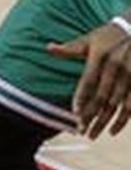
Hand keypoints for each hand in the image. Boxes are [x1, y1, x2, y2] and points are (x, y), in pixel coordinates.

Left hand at [47, 19, 130, 138]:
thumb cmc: (108, 36)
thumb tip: (48, 48)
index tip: (74, 113)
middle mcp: (115, 68)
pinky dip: (122, 121)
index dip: (81, 98)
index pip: (89, 81)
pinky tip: (113, 131)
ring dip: (104, 122)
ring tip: (92, 133)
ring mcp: (129, 77)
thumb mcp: (88, 39)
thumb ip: (70, 48)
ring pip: (116, 105)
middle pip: (101, 97)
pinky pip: (130, 107)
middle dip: (91, 115)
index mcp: (100, 57)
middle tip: (80, 129)